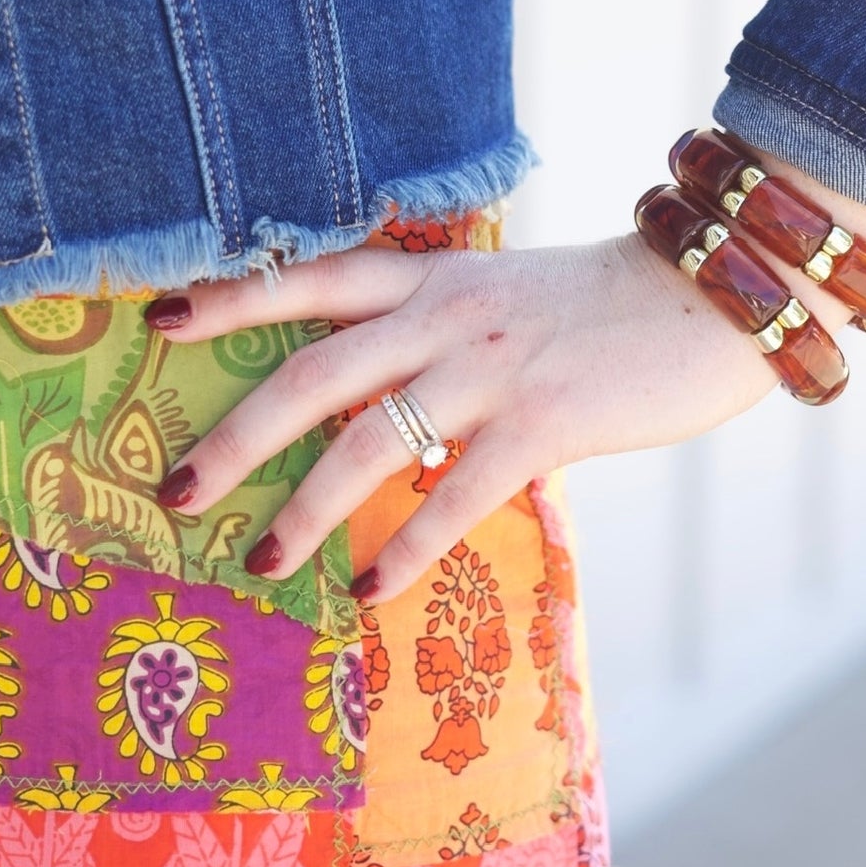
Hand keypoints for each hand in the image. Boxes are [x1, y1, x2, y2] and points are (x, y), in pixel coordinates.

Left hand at [145, 158, 865, 606]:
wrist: (707, 295)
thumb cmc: (603, 303)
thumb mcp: (505, 294)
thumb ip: (439, 330)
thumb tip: (376, 401)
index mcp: (433, 278)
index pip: (312, 277)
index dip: (232, 296)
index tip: (158, 318)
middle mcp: (445, 314)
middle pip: (313, 371)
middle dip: (238, 431)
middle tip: (178, 489)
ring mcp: (489, 367)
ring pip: (368, 442)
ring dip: (304, 507)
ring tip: (258, 559)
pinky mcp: (541, 422)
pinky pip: (452, 493)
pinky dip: (404, 545)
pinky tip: (367, 588)